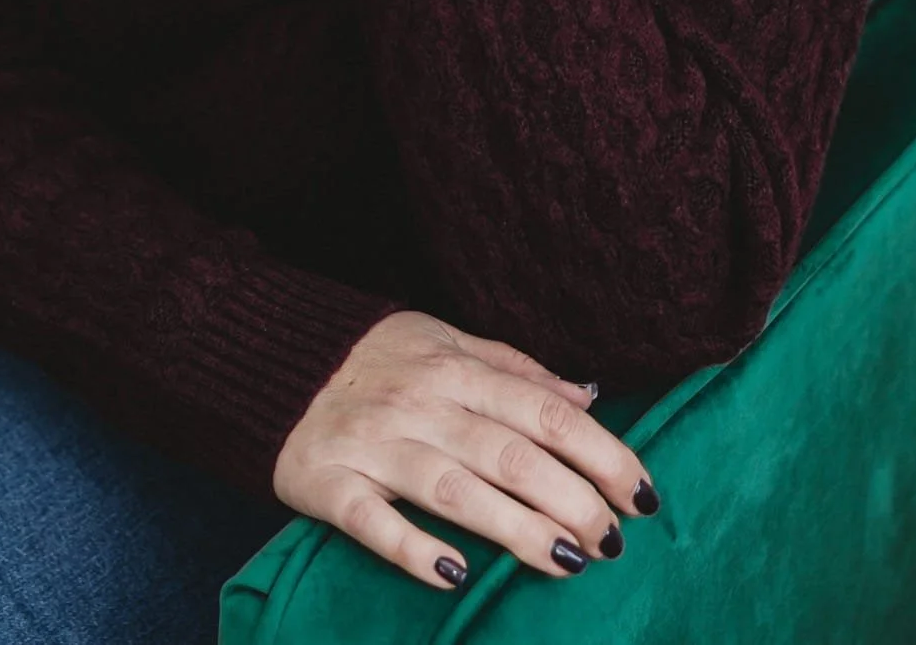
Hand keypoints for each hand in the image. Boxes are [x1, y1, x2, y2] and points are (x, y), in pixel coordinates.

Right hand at [271, 310, 659, 593]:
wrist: (272, 362)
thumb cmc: (375, 359)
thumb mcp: (445, 341)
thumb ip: (515, 369)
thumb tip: (589, 394)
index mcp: (454, 368)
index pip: (543, 409)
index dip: (600, 451)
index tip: (642, 493)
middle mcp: (419, 405)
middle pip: (508, 453)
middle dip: (571, 497)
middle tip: (614, 540)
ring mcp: (373, 447)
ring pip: (454, 490)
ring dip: (515, 528)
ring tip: (569, 561)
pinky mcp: (329, 486)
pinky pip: (373, 522)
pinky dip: (413, 548)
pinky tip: (454, 574)